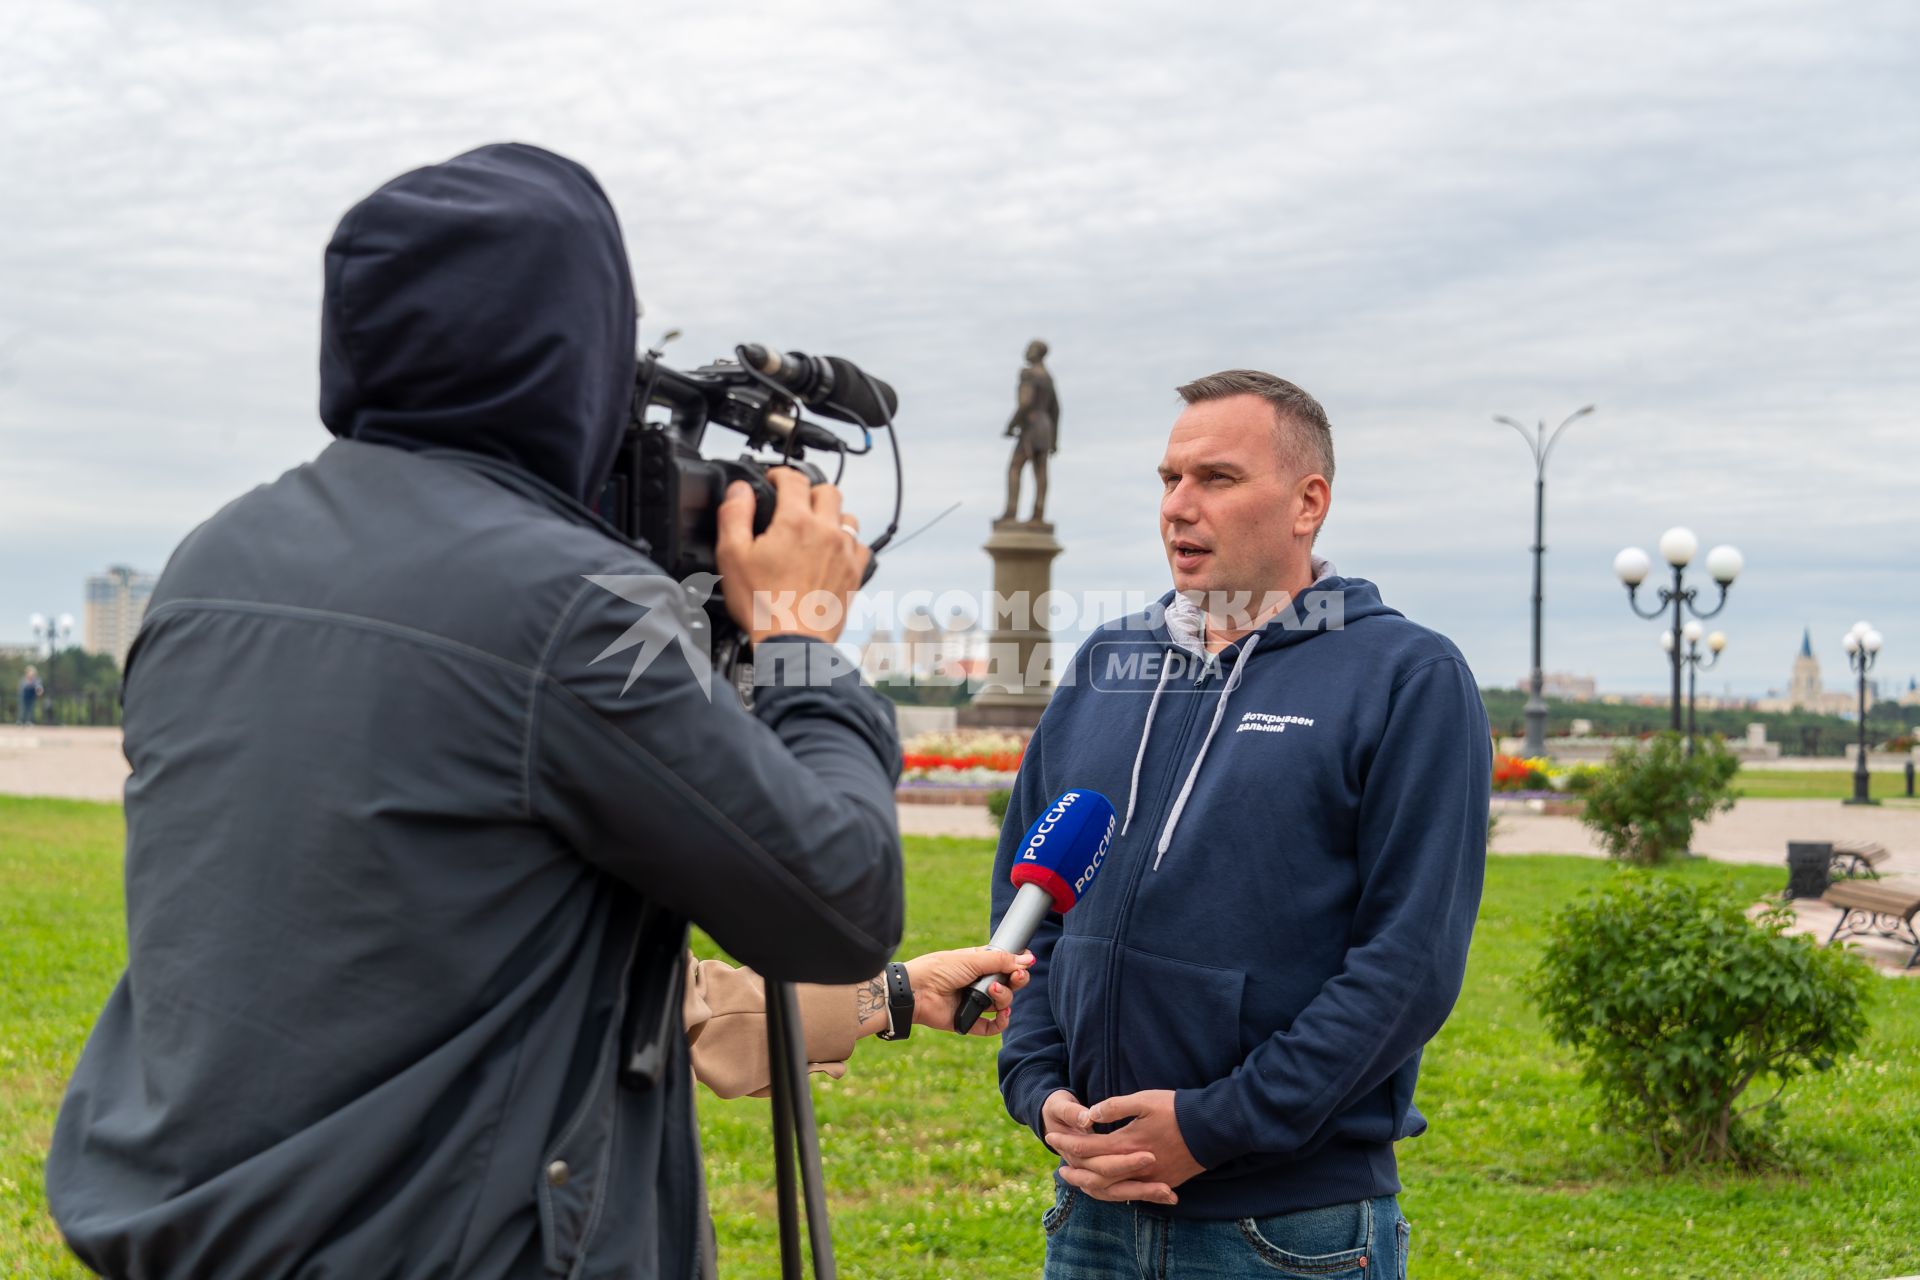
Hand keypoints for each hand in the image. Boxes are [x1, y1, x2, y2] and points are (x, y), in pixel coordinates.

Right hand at [715, 469, 867, 644]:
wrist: (793, 642)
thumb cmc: (763, 605)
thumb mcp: (732, 555)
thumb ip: (734, 514)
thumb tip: (740, 489)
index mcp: (796, 522)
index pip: (793, 479)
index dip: (780, 474)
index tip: (772, 480)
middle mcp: (827, 532)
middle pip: (828, 491)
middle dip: (809, 491)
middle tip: (793, 503)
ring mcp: (845, 553)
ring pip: (848, 517)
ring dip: (832, 516)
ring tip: (814, 527)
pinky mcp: (856, 574)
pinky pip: (861, 547)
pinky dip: (848, 544)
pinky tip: (833, 553)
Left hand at [905, 947, 1034, 1034]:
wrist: (916, 991)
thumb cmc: (938, 969)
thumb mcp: (972, 960)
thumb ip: (1000, 961)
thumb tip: (1027, 959)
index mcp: (978, 964)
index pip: (1005, 965)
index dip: (1017, 965)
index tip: (1026, 962)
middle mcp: (979, 983)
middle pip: (1009, 985)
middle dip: (1016, 981)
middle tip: (1016, 977)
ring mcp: (975, 1002)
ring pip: (1002, 1004)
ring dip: (1004, 997)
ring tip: (993, 990)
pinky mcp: (969, 1021)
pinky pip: (992, 1027)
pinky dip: (1001, 1023)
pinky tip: (1002, 1014)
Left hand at [1045, 1089, 1199, 1204]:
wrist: (1213, 1130)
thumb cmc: (1177, 1110)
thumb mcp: (1143, 1100)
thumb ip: (1114, 1107)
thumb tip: (1089, 1113)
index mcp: (1126, 1144)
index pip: (1087, 1147)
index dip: (1067, 1141)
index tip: (1050, 1135)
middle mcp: (1133, 1167)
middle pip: (1094, 1173)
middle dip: (1073, 1166)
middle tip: (1057, 1161)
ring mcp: (1147, 1179)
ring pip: (1110, 1189)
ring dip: (1089, 1183)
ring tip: (1075, 1178)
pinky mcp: (1160, 1184)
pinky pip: (1129, 1193)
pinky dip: (1111, 1191)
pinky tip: (1106, 1187)